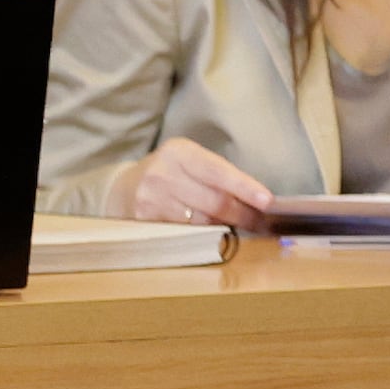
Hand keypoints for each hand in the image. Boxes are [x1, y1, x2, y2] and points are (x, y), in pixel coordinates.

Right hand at [112, 138, 279, 231]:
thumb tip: (256, 198)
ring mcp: (152, 199)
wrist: (122, 188)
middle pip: (214, 201)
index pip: (219, 172)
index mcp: (180, 152)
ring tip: (238, 226)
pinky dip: (203, 235)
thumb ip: (217, 175)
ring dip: (225, 227)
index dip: (245, 187)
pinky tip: (210, 233)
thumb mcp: (188, 161)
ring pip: (202, 221)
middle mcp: (163, 173)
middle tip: (261, 222)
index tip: (267, 201)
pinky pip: (185, 233)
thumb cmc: (168, 174)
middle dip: (243, 214)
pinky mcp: (145, 221)